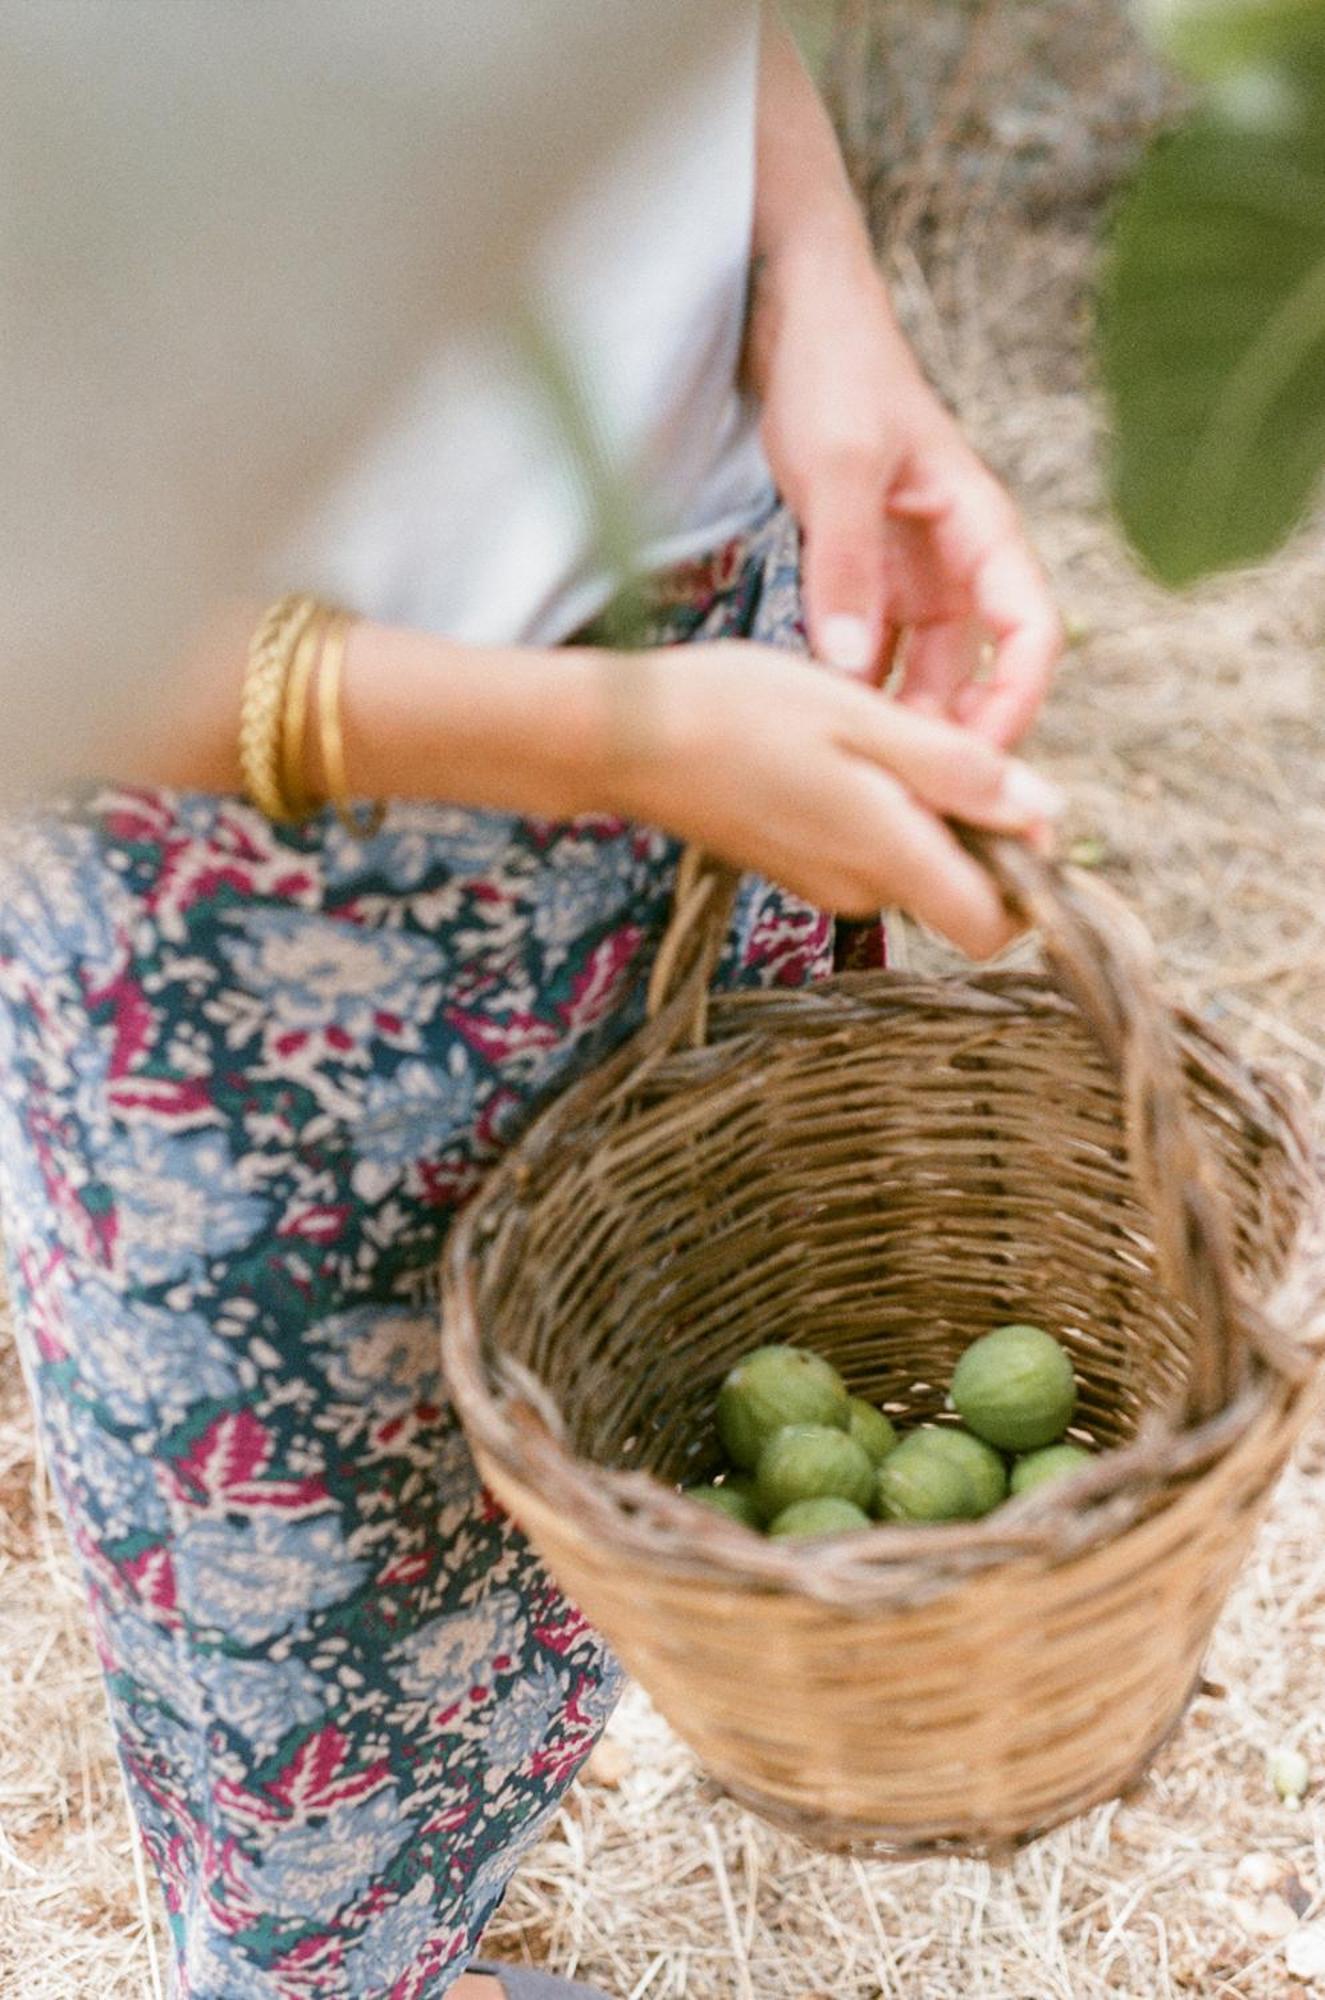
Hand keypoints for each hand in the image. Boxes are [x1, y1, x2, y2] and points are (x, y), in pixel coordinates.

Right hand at [605, 642, 1063, 958]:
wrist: (626, 737)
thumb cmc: (740, 712)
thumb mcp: (860, 717)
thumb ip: (956, 769)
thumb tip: (1045, 810)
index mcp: (887, 856)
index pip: (993, 928)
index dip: (1029, 879)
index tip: (1021, 804)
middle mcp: (861, 890)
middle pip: (960, 894)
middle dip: (978, 832)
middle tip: (942, 744)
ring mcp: (824, 884)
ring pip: (915, 866)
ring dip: (924, 812)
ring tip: (878, 734)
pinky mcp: (797, 867)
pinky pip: (870, 851)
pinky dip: (879, 810)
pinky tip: (840, 750)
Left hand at [748, 238, 1062, 748]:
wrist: (790, 316)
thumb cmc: (833, 369)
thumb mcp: (838, 465)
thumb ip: (846, 566)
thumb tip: (856, 668)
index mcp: (979, 527)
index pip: (1031, 632)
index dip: (1017, 701)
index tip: (976, 760)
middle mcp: (953, 557)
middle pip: (975, 670)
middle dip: (949, 734)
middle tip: (908, 796)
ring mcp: (907, 568)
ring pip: (920, 668)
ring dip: (898, 719)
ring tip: (865, 777)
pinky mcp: (861, 573)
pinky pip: (870, 648)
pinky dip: (854, 686)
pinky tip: (823, 723)